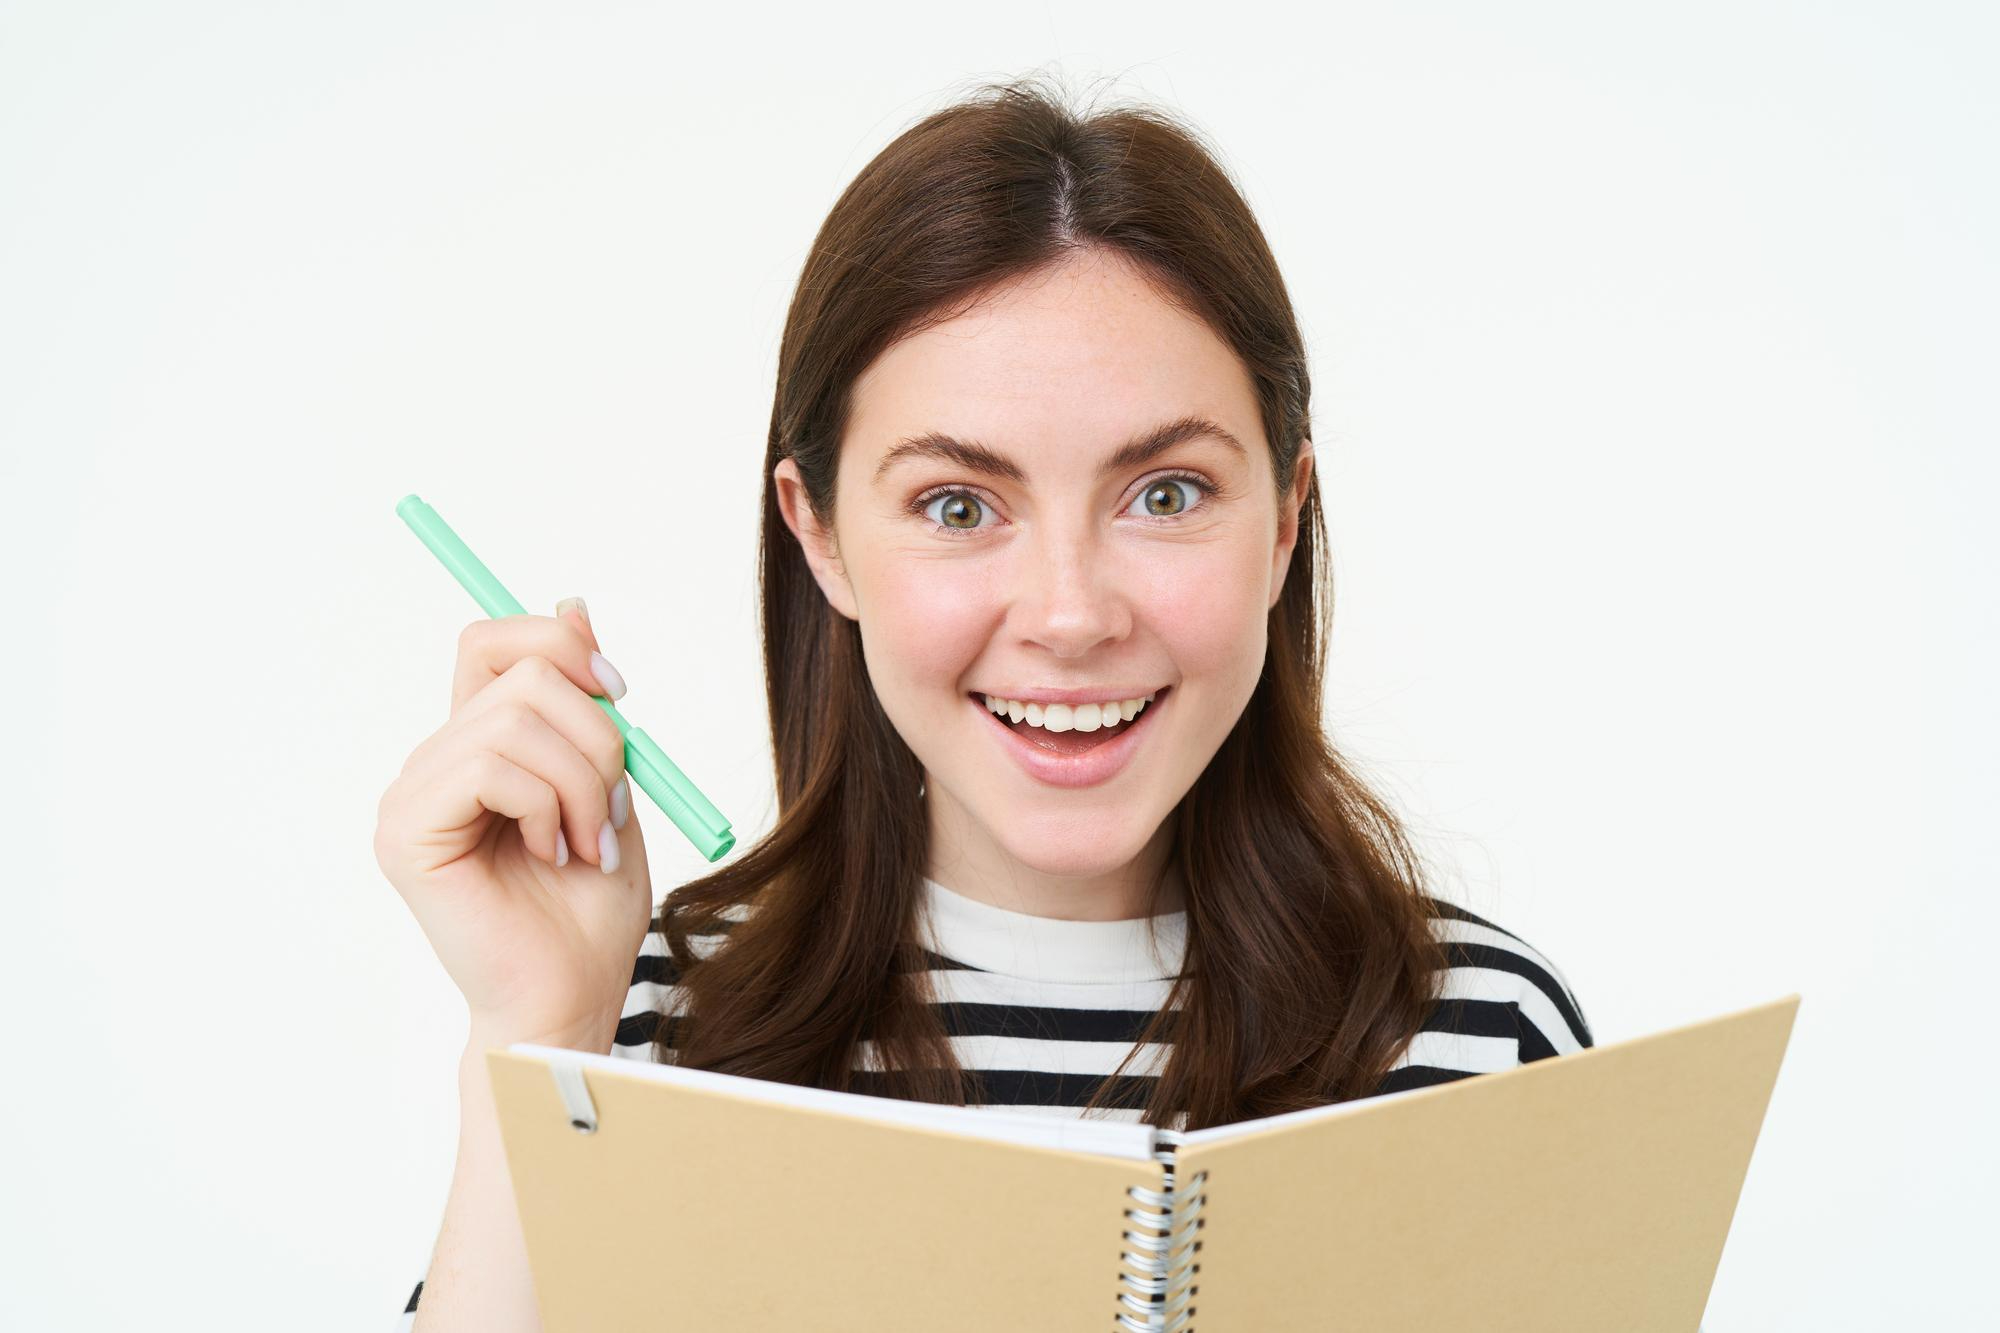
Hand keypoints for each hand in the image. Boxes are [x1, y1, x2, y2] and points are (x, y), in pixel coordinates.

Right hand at [374, 599, 652, 1047]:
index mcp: (477, 747)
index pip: (495, 643)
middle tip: (611, 809)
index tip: (620, 693)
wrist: (572, 996)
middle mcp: (435, 762)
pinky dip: (546, 805)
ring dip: (582, 781)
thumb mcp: (609, 782)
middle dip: (598, 735)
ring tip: (587, 844)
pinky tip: (550, 855)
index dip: (562, 644)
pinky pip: (491, 766)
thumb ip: (587, 703)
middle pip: (520, 672)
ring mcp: (412, 795)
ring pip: (516, 720)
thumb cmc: (589, 908)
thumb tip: (575, 603)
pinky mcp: (406, 831)